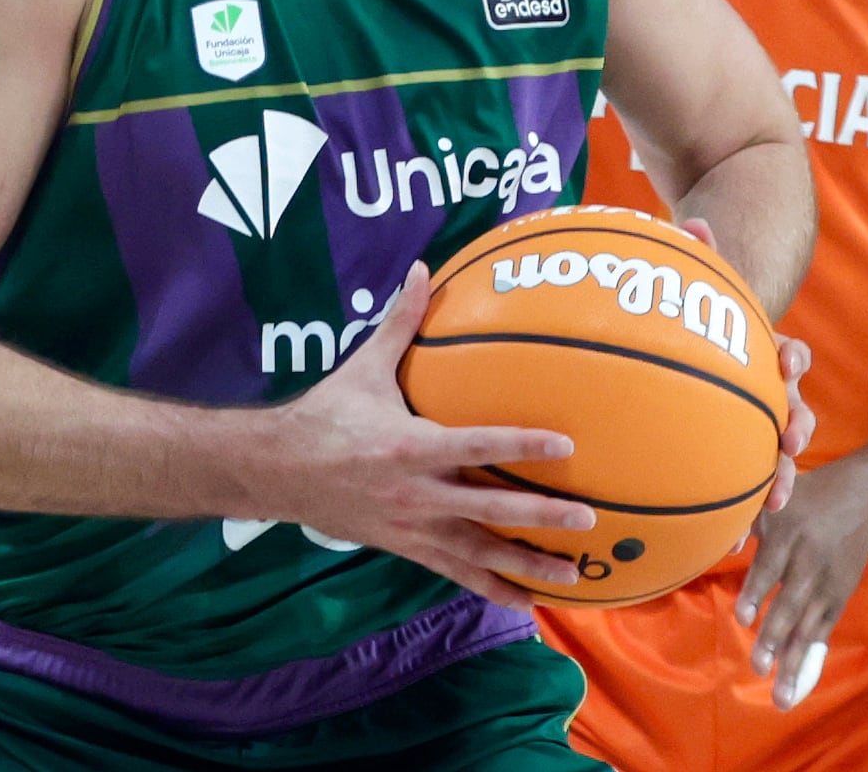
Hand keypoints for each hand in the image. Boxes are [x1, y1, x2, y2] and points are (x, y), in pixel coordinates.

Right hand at [262, 263, 597, 609]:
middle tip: (587, 518)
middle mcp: (416, 493)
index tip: (566, 445)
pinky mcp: (408, 548)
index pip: (476, 445)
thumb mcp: (364, 367)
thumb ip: (400, 322)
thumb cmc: (327, 415)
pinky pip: (458, 574)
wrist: (279, 472)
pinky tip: (529, 600)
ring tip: (573, 575)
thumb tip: (423, 268)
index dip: (522, 445)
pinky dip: (494, 588)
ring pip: (479, 553)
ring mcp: (413, 527)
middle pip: (488, 510)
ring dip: (527, 564)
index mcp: (409, 445)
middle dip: (540, 515)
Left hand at [677, 219, 814, 512]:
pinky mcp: (732, 453)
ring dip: (779, 479)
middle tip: (791, 447)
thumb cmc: (695, 315)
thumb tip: (694, 221)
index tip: (791, 362)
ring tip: (775, 506)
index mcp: (760, 353)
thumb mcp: (696, 285)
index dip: (791, 359)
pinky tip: (726, 537)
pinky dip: (740, 505)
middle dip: (796, 429)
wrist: (697, 343)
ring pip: (776, 454)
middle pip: (793, 410)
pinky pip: (741, 481)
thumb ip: (697, 255)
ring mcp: (752, 423)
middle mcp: (765, 390)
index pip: (787, 353)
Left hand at [733, 454, 867, 709]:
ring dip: (793, 662)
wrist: (866, 499)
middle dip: (774, 637)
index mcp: (788, 534)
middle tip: (757, 666)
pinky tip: (799, 683)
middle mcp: (809, 562)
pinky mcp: (840, 597)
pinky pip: (824, 632)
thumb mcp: (777, 498)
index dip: (756, 592)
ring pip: (808, 628)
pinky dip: (812, 659)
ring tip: (780, 696)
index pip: (770, 567)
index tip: (743, 619)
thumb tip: (726, 546)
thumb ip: (747, 522)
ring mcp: (827, 584)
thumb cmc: (808, 497)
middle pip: (790, 604)